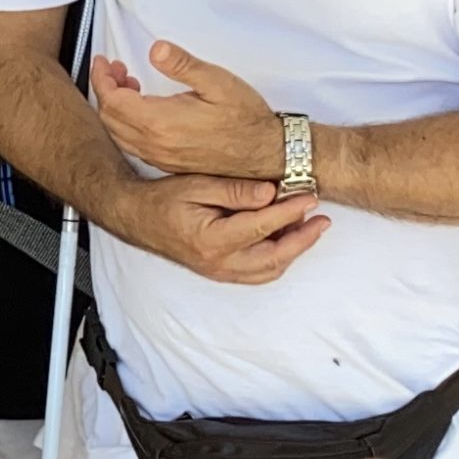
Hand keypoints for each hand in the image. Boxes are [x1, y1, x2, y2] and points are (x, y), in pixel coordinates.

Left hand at [94, 43, 283, 180]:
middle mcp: (153, 144)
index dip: (102, 78)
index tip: (104, 61)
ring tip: (129, 84)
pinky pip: (131, 144)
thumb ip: (182, 65)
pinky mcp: (165, 163)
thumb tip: (155, 49)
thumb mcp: (217, 81)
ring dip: (115, 107)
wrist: (264, 154)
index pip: (112, 100)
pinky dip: (125, 123)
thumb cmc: (245, 119)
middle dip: (106, 89)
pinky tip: (142, 108)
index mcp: (160, 123)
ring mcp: (158, 157)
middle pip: (109, 116)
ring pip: (117, 132)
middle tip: (117, 69)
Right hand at [113, 172, 329, 285]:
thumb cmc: (163, 199)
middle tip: (322, 220)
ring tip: (307, 227)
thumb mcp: (198, 185)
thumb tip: (271, 193)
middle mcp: (217, 263)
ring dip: (292, 251)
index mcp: (211, 240)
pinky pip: (257, 273)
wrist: (136, 217)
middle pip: (274, 259)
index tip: (310, 196)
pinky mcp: (220, 271)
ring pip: (268, 270)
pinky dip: (277, 258)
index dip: (291, 211)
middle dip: (302, 240)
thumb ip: (235, 191)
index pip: (263, 227)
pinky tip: (284, 238)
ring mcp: (218, 271)